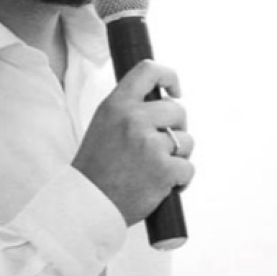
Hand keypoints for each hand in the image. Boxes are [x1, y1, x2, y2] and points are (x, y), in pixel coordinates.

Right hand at [73, 60, 194, 225]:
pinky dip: (182, 179)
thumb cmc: (96, 169)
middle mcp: (133, 119)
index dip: (169, 76)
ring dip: (179, 156)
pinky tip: (165, 186)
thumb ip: (129, 110)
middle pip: (177, 110)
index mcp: (116, 105)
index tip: (176, 91)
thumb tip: (164, 102)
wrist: (88, 204)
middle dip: (176, 128)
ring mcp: (150, 144)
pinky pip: (188, 167)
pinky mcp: (164, 169)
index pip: (148, 70)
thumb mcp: (103, 125)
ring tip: (158, 169)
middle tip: (163, 146)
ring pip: (186, 140)